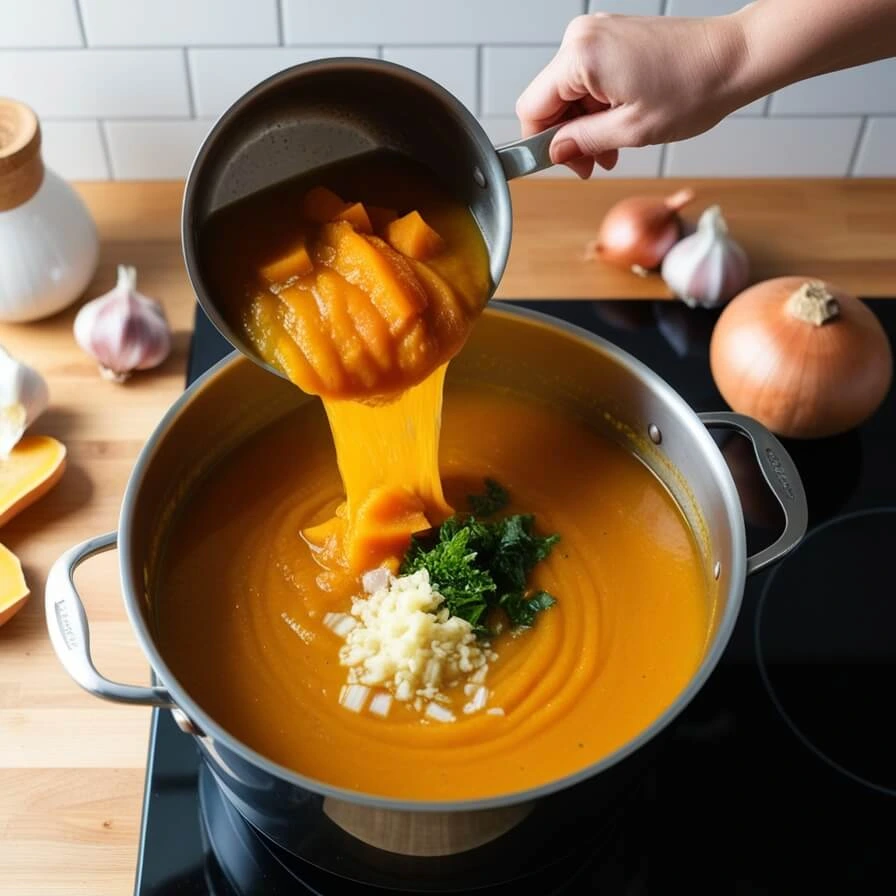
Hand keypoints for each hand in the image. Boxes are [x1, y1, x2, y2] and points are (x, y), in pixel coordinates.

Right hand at [516, 12, 748, 177]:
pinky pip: (588, 78)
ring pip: (569, 92)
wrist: (735, 58)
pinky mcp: (613, 36)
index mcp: (580, 56)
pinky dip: (597, 106)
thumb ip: (581, 142)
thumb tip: (554, 152)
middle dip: (567, 136)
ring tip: (611, 152)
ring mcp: (598, 33)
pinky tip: (619, 126)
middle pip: (549, 99)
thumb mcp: (630, 131)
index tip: (557, 165)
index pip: (532, 107)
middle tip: (592, 166)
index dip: (539, 143)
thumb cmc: (693, 89)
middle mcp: (582, 36)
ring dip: (584, 125)